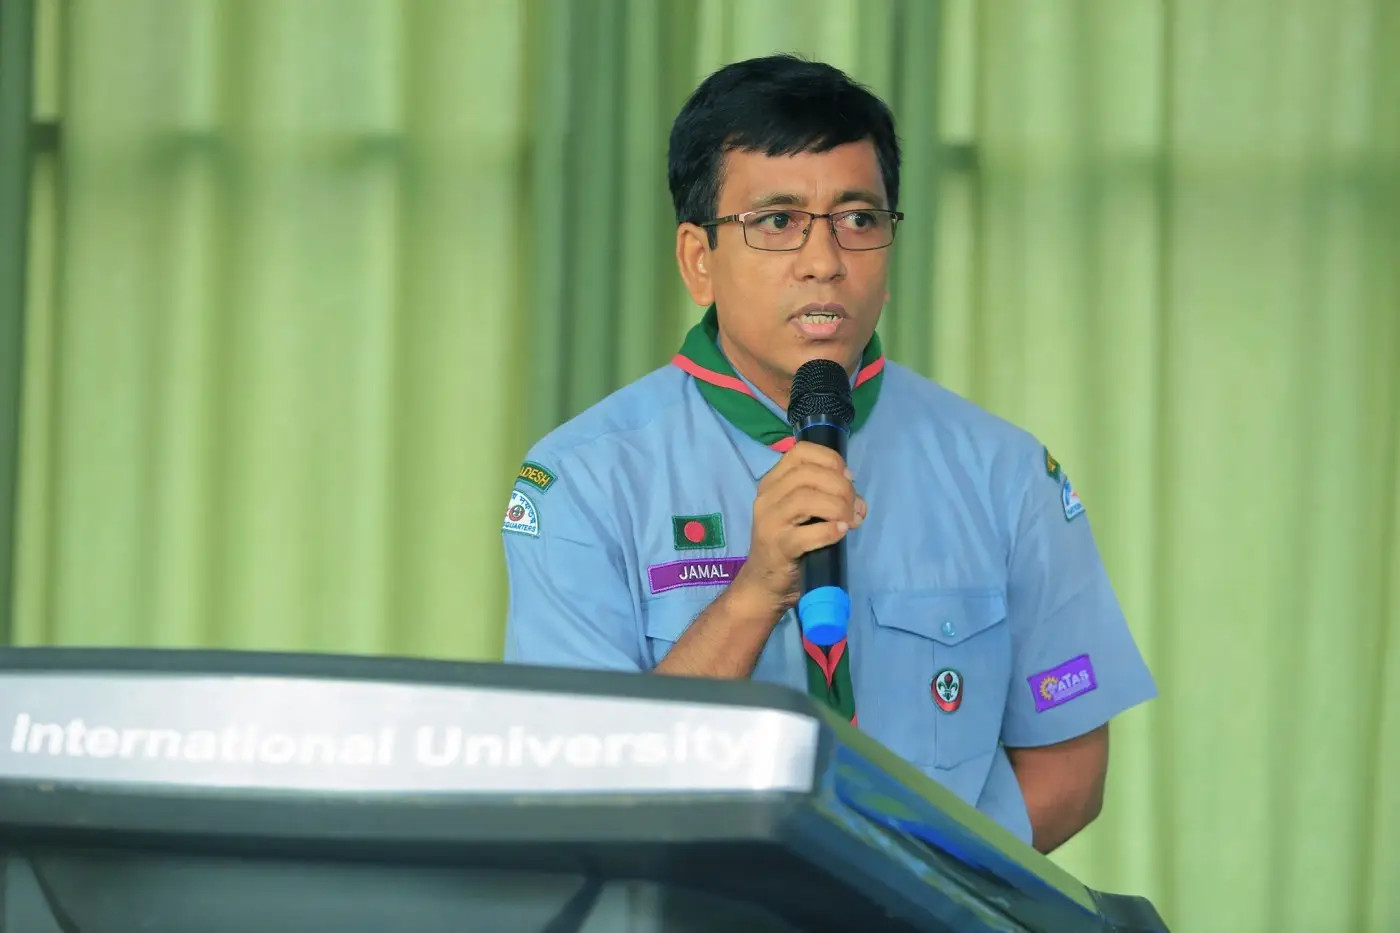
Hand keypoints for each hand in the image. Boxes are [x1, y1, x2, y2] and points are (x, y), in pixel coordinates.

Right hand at [731, 441, 866, 617]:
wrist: (765, 583)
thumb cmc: (789, 543)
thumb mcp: (802, 513)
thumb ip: (826, 497)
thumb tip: (857, 500)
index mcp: (772, 482)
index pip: (800, 452)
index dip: (830, 459)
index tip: (847, 477)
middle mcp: (767, 497)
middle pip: (807, 474)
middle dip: (840, 487)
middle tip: (853, 507)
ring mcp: (770, 522)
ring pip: (805, 499)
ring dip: (837, 507)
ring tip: (849, 520)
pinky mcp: (778, 548)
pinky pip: (806, 534)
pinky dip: (829, 531)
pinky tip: (840, 532)